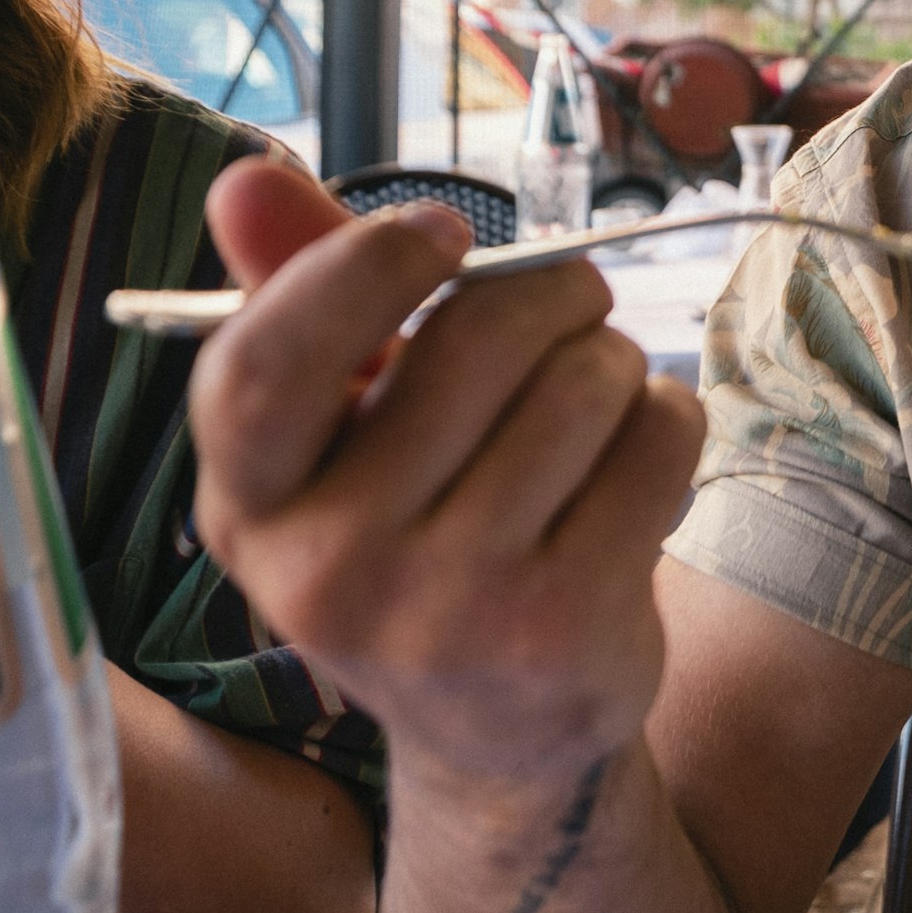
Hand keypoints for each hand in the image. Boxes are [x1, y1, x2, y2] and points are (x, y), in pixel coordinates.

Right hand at [189, 163, 704, 798]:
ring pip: (581, 383)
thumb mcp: (340, 437)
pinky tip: (636, 458)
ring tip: (594, 399)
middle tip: (568, 307)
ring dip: (612, 360)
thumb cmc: (417, 539)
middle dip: (548, 293)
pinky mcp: (559, 629)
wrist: (501, 735)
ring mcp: (444, 610)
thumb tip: (245, 176)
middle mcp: (326, 570)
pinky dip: (666, 419)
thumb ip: (298, 299)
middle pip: (470, 341)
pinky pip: (654, 440)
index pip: (264, 364)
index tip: (441, 234)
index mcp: (247, 507)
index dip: (360, 269)